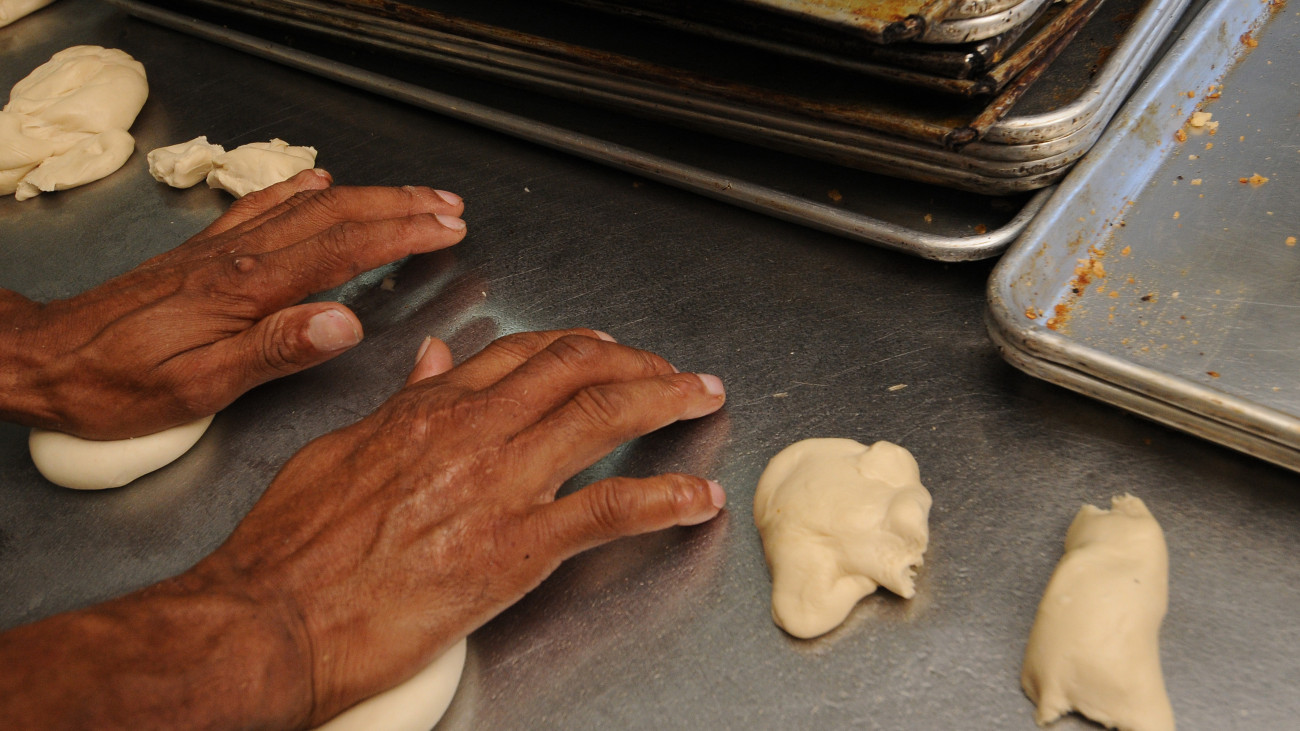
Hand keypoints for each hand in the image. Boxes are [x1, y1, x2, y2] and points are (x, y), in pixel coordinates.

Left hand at [0, 169, 466, 438]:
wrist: (45, 358)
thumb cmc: (120, 384)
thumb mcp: (201, 386)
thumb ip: (276, 350)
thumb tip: (345, 323)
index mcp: (249, 289)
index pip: (345, 248)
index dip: (403, 235)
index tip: (448, 230)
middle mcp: (240, 256)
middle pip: (336, 214)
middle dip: (401, 206)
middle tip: (451, 208)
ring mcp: (221, 248)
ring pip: (308, 205)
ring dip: (368, 196)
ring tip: (412, 197)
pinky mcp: (202, 251)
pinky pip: (263, 206)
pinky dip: (302, 190)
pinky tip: (319, 182)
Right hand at [192, 330, 726, 725]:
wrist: (275, 615)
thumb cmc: (291, 546)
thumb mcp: (339, 451)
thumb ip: (399, 405)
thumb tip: (434, 363)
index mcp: (429, 408)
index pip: (523, 354)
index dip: (578, 347)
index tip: (607, 351)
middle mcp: (472, 431)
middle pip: (576, 369)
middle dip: (637, 362)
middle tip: (671, 371)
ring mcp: (499, 485)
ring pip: (601, 416)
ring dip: (664, 401)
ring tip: (702, 398)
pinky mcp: (516, 548)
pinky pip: (610, 509)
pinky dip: (665, 498)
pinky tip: (697, 497)